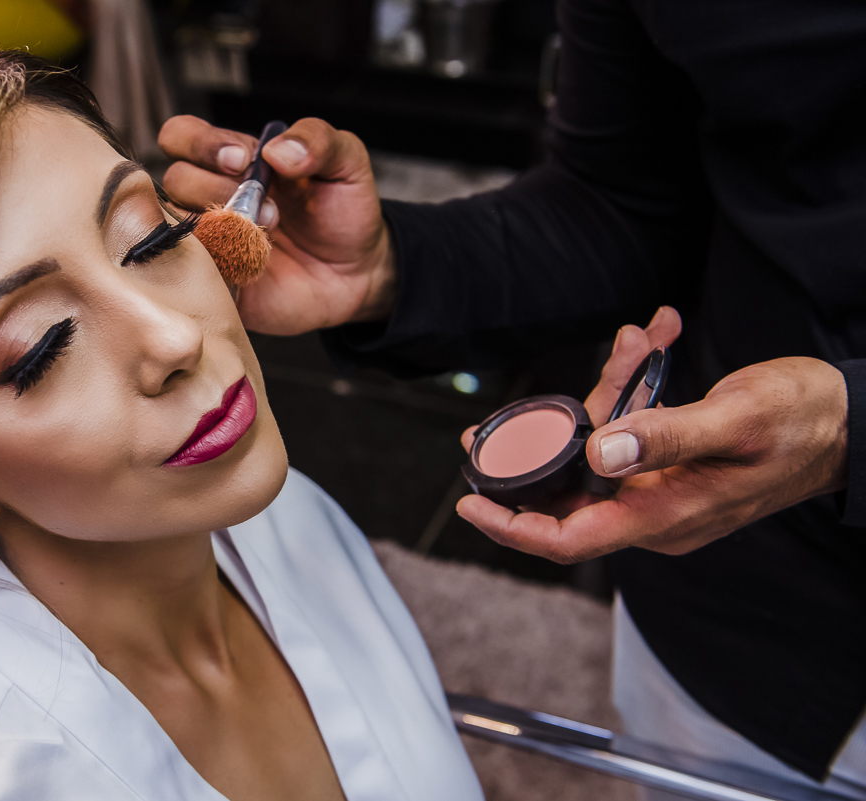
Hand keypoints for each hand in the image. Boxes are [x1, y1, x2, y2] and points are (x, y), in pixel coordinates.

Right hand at [159, 116, 394, 334]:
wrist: (357, 274)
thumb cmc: (343, 213)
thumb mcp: (346, 162)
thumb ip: (318, 139)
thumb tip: (276, 149)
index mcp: (234, 160)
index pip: (182, 136)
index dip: (200, 143)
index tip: (243, 160)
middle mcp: (212, 196)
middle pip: (175, 179)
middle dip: (218, 186)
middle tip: (267, 204)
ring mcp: (211, 240)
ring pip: (176, 223)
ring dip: (220, 225)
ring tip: (266, 232)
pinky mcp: (216, 279)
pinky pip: (190, 270)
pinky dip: (217, 262)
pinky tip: (250, 260)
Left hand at [456, 307, 849, 562]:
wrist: (850, 420)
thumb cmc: (803, 423)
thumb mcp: (734, 423)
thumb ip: (666, 439)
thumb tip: (599, 455)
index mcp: (663, 515)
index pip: (568, 538)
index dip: (513, 527)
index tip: (469, 504)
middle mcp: (654, 509)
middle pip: (569, 490)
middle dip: (534, 451)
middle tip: (492, 424)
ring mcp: (661, 488)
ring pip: (601, 448)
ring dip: (605, 395)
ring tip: (636, 342)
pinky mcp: (669, 463)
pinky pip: (631, 430)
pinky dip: (635, 388)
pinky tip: (652, 342)